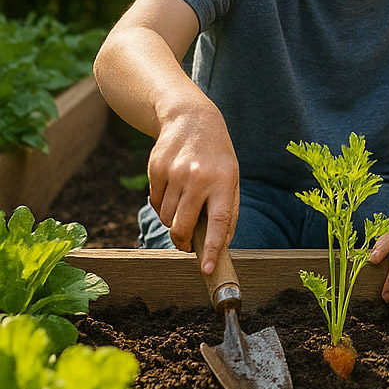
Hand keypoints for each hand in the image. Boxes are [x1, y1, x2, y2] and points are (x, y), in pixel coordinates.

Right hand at [146, 103, 238, 274]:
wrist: (191, 119)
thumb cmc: (217, 157)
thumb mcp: (232, 178)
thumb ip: (228, 211)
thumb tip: (221, 245)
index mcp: (224, 181)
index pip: (219, 221)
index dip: (213, 248)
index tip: (208, 269)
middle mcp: (199, 178)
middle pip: (182, 226)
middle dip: (182, 242)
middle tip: (187, 245)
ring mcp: (175, 173)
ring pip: (166, 217)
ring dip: (173, 220)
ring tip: (185, 204)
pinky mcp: (156, 169)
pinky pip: (155, 202)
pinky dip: (162, 205)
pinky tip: (173, 189)